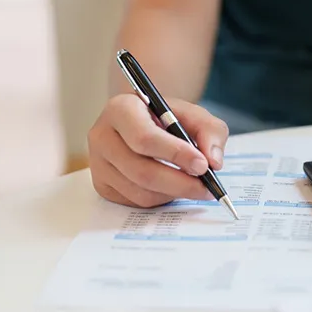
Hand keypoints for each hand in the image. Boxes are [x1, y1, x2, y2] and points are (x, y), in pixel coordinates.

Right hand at [87, 94, 228, 207]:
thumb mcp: (192, 115)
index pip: (144, 138)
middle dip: (180, 183)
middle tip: (206, 187)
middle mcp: (102, 136)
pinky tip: (172, 187)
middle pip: (142, 171)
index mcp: (120, 110)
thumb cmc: (166, 119)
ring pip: (140, 191)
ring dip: (173, 193)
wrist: (144, 126)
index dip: (175, 154)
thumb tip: (213, 161)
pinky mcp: (103, 186)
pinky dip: (161, 199)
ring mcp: (98, 164)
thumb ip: (210, 131)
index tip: (202, 165)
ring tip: (193, 186)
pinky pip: (136, 202)